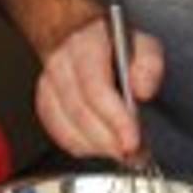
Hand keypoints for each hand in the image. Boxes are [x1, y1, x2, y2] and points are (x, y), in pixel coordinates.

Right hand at [35, 17, 164, 160]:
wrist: (86, 40)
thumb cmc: (117, 46)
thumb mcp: (143, 45)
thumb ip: (148, 65)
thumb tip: (142, 90)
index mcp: (86, 44)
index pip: (96, 87)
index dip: (114, 119)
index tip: (132, 142)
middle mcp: (61, 63)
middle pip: (80, 111)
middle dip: (109, 140)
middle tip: (134, 153)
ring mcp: (48, 83)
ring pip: (66, 126)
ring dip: (96, 146)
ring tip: (122, 152)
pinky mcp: (44, 102)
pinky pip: (58, 132)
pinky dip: (81, 146)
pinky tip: (101, 148)